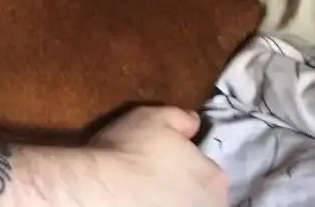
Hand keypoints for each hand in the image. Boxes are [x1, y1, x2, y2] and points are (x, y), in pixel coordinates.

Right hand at [87, 106, 227, 206]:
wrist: (101, 188)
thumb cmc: (130, 149)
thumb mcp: (155, 117)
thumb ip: (182, 117)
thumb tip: (194, 122)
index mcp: (214, 178)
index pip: (207, 169)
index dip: (187, 162)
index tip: (167, 158)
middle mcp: (211, 206)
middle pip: (201, 193)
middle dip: (184, 184)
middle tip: (157, 175)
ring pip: (185, 205)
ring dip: (173, 199)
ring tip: (148, 192)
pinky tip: (140, 201)